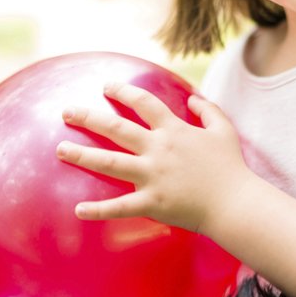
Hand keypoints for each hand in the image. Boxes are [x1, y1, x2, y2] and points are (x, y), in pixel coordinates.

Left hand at [55, 82, 249, 233]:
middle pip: (117, 128)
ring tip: (60, 149)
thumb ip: (208, 110)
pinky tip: (78, 210)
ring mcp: (152, 176)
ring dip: (82, 155)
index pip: (144, 103)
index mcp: (174, 130)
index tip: (106, 86)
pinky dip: (98, 210)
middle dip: (89, 118)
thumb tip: (193, 98)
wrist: (235, 202)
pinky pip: (120, 207)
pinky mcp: (151, 203)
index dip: (124, 91)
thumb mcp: (224, 130)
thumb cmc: (231, 167)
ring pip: (110, 162)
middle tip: (67, 112)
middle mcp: (158, 149)